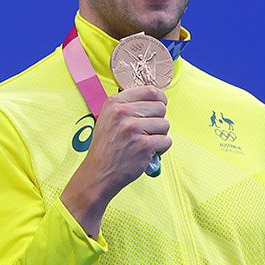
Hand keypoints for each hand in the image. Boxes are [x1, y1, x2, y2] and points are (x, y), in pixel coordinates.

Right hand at [60, 86, 170, 236]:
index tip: (158, 108)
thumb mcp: (108, 119)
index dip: (160, 100)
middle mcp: (122, 113)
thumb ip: (127, 106)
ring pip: (165, 124)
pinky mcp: (143, 145)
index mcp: (114, 103)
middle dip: (158, 121)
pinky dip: (160, 149)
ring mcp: (132, 129)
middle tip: (145, 132)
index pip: (150, 91)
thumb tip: (154, 96)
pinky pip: (166, 141)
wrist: (97, 173)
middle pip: (161, 108)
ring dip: (159, 136)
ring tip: (143, 143)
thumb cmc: (106, 147)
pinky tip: (146, 153)